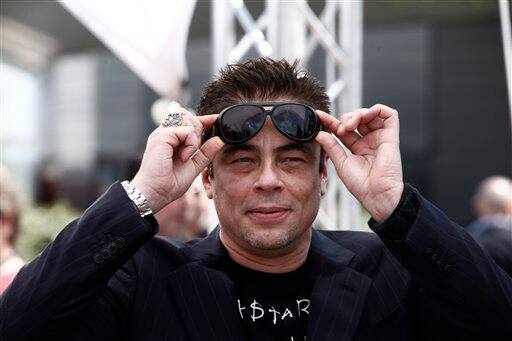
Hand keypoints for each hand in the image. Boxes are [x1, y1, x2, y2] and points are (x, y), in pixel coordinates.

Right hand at [131, 109, 223, 213]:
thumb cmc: (170, 183)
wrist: (156, 193)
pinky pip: (185, 131)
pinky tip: (184, 157)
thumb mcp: (194, 165)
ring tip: (187, 156)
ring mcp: (162, 134)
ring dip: (194, 138)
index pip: (187, 121)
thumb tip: (220, 139)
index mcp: (170, 139)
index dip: (203, 119)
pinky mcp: (162, 137)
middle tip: (193, 149)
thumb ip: (206, 152)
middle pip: (186, 116)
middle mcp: (164, 133)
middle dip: (197, 127)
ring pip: (186, 120)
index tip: (216, 119)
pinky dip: (190, 144)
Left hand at [315, 104, 403, 222]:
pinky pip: (390, 114)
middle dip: (346, 118)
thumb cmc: (361, 184)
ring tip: (350, 125)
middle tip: (340, 130)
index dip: (332, 121)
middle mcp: (369, 141)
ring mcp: (380, 137)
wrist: (376, 194)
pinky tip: (365, 117)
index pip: (344, 129)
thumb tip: (319, 133)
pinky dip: (376, 109)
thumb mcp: (341, 163)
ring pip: (370, 113)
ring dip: (358, 114)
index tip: (320, 115)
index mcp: (357, 148)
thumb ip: (331, 146)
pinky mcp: (391, 136)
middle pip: (357, 118)